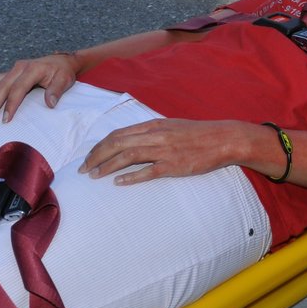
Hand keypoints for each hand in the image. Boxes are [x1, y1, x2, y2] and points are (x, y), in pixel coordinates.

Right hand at [0, 53, 79, 124]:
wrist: (60, 61)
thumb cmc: (62, 72)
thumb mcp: (65, 80)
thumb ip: (57, 90)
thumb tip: (50, 103)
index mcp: (33, 69)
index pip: (18, 88)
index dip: (11, 104)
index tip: (6, 120)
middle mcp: (19, 67)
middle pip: (1, 86)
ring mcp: (12, 70)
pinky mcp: (7, 73)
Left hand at [80, 118, 252, 183]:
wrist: (223, 139)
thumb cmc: (197, 134)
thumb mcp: (171, 127)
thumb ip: (151, 134)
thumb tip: (131, 142)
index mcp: (153, 125)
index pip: (118, 134)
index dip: (100, 146)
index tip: (88, 158)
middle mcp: (155, 135)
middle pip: (117, 142)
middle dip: (96, 156)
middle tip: (84, 170)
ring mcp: (165, 150)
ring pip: (128, 155)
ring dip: (108, 165)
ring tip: (95, 176)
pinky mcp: (174, 165)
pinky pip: (149, 171)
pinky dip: (131, 176)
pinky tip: (118, 182)